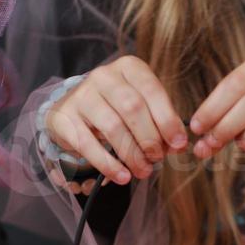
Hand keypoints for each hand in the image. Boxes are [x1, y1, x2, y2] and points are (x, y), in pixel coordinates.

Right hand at [46, 56, 186, 183]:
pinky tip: (123, 176)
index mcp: (129, 68)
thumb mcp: (142, 109)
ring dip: (132, 154)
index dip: (168, 119)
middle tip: (157, 159)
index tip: (178, 144)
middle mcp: (104, 76)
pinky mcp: (65, 117)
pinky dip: (108, 164)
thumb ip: (161, 123)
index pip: (152, 90)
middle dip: (150, 139)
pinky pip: (88, 144)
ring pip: (113, 127)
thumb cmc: (117, 110)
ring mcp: (82, 95)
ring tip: (143, 171)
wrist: (74, 110)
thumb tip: (178, 145)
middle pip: (132, 108)